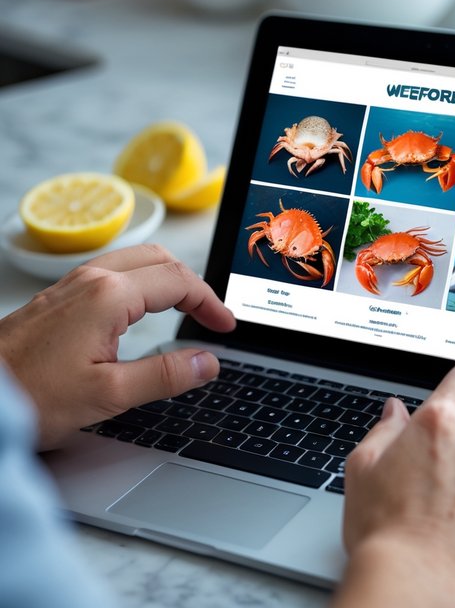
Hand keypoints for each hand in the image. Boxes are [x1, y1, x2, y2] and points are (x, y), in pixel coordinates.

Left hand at [0, 244, 235, 449]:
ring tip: (185, 307)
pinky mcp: (56, 299)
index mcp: (109, 296)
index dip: (211, 303)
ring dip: (167, 278)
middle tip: (212, 315)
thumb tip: (208, 363)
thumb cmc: (29, 396)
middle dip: (194, 284)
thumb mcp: (108, 395)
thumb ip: (166, 376)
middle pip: (160, 260)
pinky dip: (140, 282)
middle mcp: (90, 280)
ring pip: (134, 261)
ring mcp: (70, 286)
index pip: (179, 282)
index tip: (225, 327)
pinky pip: (111, 272)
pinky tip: (140, 308)